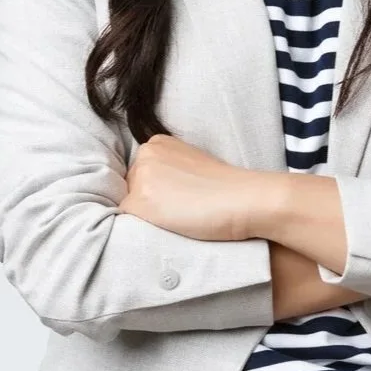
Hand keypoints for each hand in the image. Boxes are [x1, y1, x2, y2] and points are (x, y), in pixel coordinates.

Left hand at [118, 133, 276, 241]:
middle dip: (150, 201)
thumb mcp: (191, 163)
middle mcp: (144, 154)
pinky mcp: (139, 202)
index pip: (141, 173)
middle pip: (131, 188)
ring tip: (180, 215)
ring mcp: (140, 177)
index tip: (182, 195)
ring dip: (148, 216)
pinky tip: (172, 224)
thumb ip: (168, 169)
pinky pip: (129, 223)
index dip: (159, 191)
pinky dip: (146, 229)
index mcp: (158, 142)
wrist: (241, 198)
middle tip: (182, 206)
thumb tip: (155, 191)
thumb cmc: (224, 186)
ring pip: (131, 206)